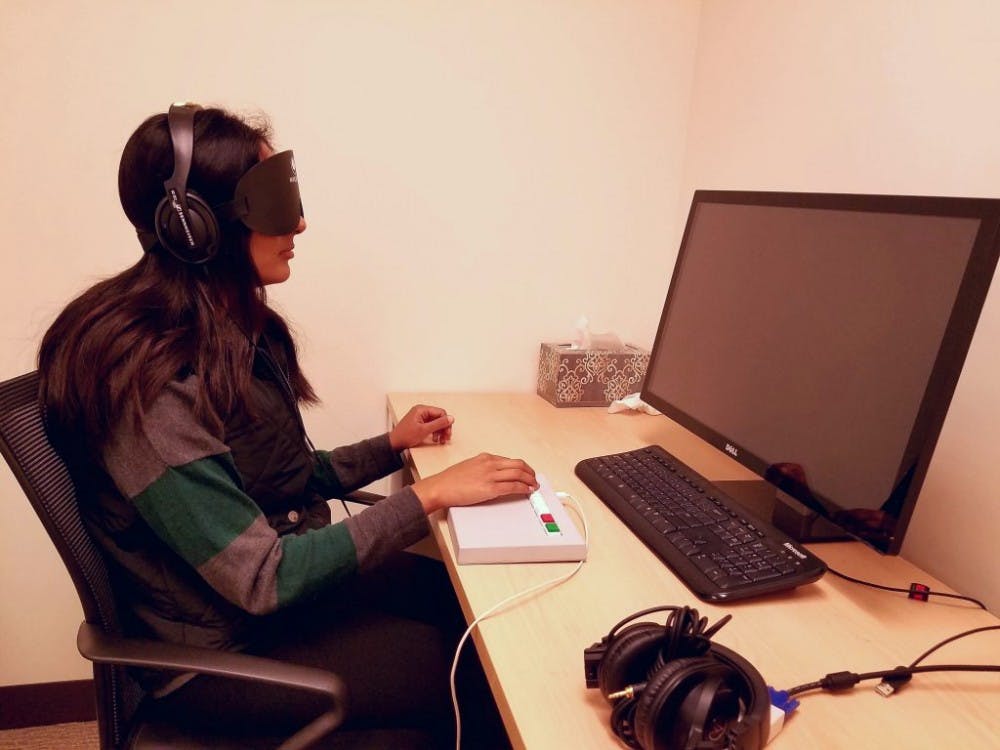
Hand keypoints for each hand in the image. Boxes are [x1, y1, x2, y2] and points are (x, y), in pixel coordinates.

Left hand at [390, 404, 453, 450]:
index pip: (440, 412)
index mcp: (422, 409)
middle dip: (444, 428)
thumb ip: (439, 424)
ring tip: (441, 440)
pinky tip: (435, 439)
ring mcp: (420, 418)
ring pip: (436, 422)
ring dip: (440, 431)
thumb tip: (451, 418)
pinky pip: (431, 426)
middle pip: (439, 417)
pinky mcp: (419, 424)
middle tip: (446, 438)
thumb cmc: (405, 436)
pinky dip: (435, 432)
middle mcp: (421, 411)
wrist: (394, 443)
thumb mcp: (424, 430)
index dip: (446, 422)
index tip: (448, 432)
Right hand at [411, 453, 537, 513]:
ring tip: (534, 485)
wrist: (440, 487)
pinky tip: (527, 490)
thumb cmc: (450, 480)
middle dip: (530, 472)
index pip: (509, 460)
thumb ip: (483, 468)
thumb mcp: (469, 466)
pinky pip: (513, 486)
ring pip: (518, 474)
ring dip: (530, 480)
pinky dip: (523, 488)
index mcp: (485, 458)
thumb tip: (494, 475)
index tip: (526, 472)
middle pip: (518, 464)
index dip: (521, 467)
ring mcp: (491, 475)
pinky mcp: (490, 488)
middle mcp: (490, 463)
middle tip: (534, 478)